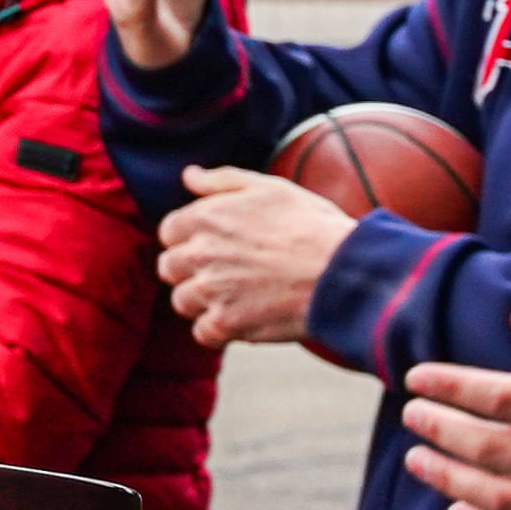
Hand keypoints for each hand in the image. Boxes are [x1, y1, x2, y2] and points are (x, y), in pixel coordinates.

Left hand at [157, 168, 350, 349]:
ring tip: (235, 296)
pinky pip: (203, 333)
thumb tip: (189, 176)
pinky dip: (218, 330)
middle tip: (223, 271)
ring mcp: (211, 290)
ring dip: (202, 301)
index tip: (212, 244)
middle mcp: (200, 253)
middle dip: (190, 270)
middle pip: (169, 267)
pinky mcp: (227, 323)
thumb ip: (222, 181)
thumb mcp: (269, 188)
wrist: (341, 271)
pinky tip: (242, 318)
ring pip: (182, 301)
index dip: (189, 238)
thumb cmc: (311, 225)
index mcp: (205, 217)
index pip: (169, 231)